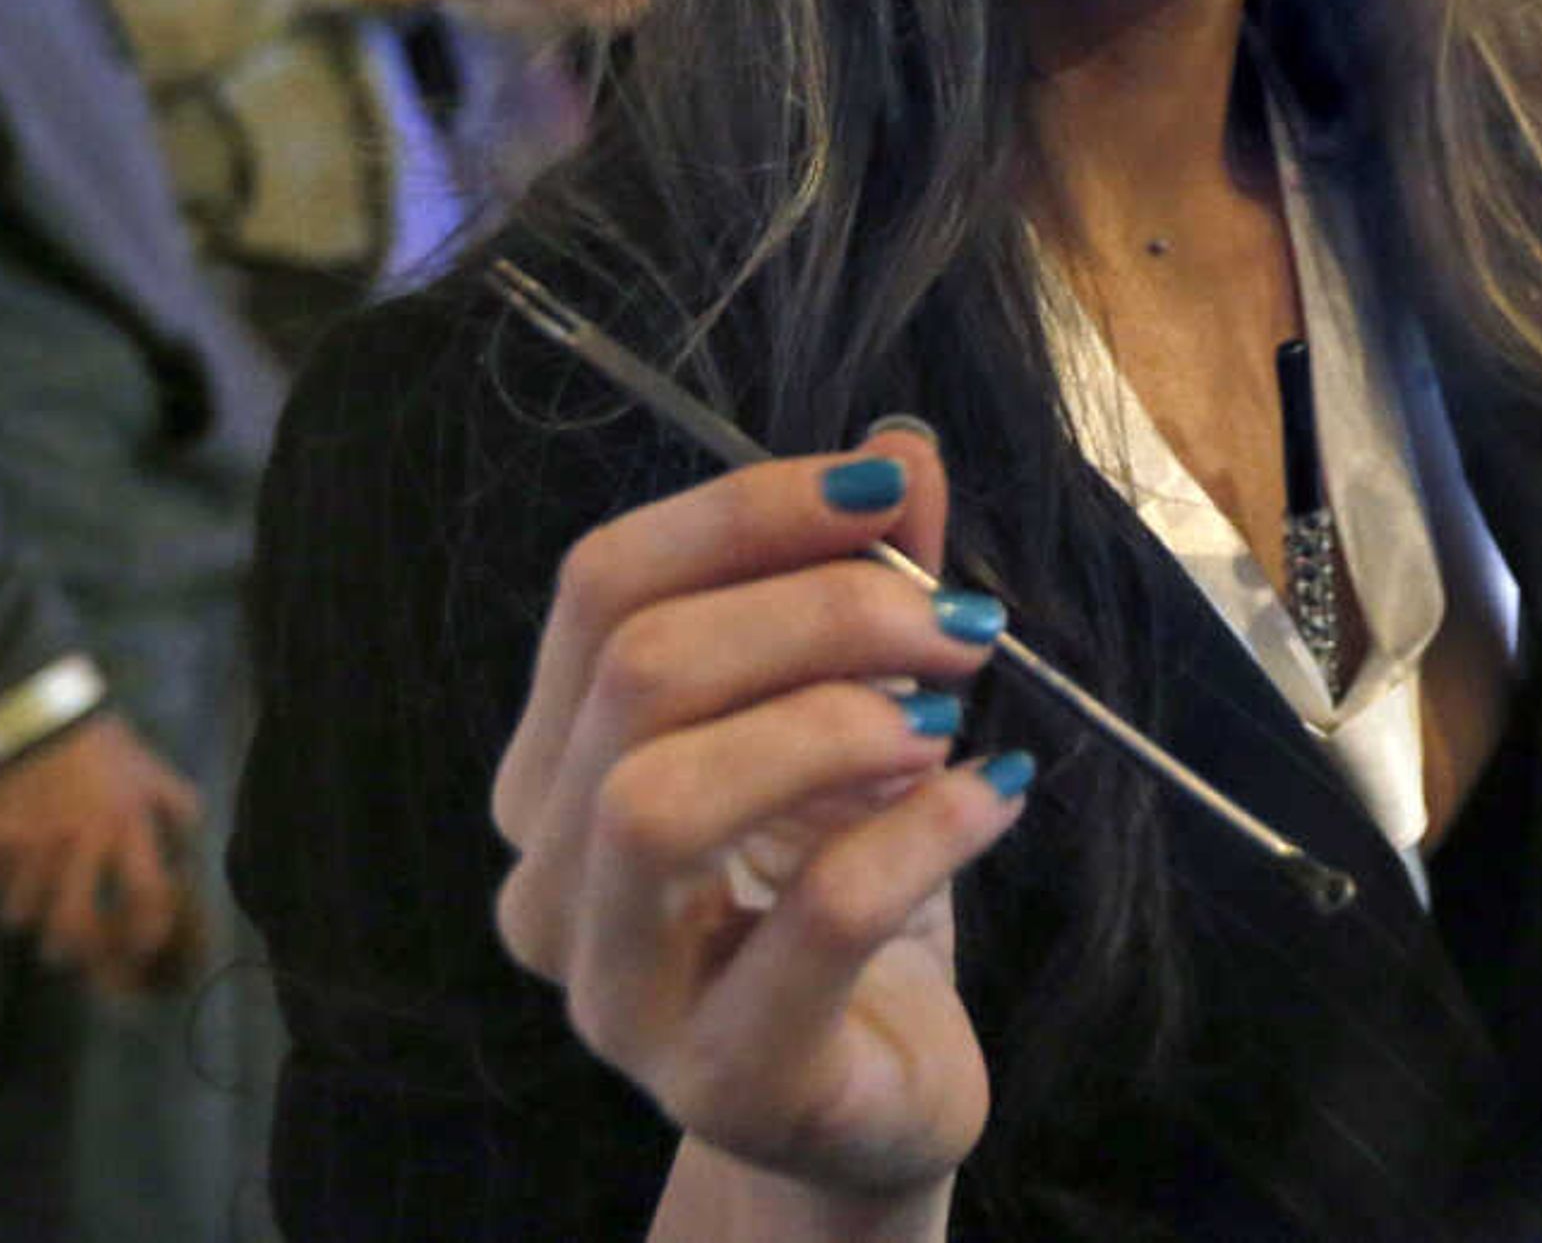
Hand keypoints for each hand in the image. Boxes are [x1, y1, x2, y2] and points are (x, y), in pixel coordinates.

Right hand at [0, 711, 205, 998]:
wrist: (43, 713)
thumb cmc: (105, 749)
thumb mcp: (153, 774)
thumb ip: (177, 811)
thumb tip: (189, 853)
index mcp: (127, 824)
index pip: (146, 895)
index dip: (147, 931)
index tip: (142, 945)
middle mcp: (79, 840)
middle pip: (71, 925)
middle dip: (73, 951)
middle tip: (72, 950)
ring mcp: (31, 841)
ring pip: (19, 913)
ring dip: (28, 915)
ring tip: (34, 903)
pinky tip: (5, 871)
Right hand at [489, 425, 1028, 1207]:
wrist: (876, 1095)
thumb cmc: (848, 901)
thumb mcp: (857, 721)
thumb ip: (865, 585)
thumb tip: (899, 447)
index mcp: (556, 771)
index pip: (599, 588)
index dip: (743, 513)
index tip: (884, 495)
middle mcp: (553, 879)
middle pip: (636, 674)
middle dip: (817, 612)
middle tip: (955, 625)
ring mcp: (617, 995)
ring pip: (659, 799)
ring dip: (831, 720)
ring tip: (947, 718)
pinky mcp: (724, 1079)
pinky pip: (810, 919)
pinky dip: (920, 832)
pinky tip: (989, 798)